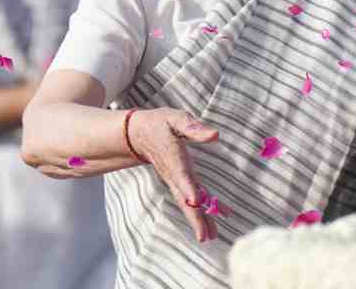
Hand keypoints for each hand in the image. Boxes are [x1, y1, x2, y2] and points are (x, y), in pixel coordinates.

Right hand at [127, 108, 220, 242]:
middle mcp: (173, 173)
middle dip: (194, 216)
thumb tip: (214, 135)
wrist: (139, 134)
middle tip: (204, 236)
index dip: (187, 187)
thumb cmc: (160, 123)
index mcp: (173, 156)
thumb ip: (192, 127)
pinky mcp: (179, 181)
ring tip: (211, 236)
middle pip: (183, 197)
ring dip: (198, 219)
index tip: (193, 201)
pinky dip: (202, 210)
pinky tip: (217, 218)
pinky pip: (191, 198)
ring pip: (187, 202)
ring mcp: (175, 179)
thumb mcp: (175, 118)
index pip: (180, 174)